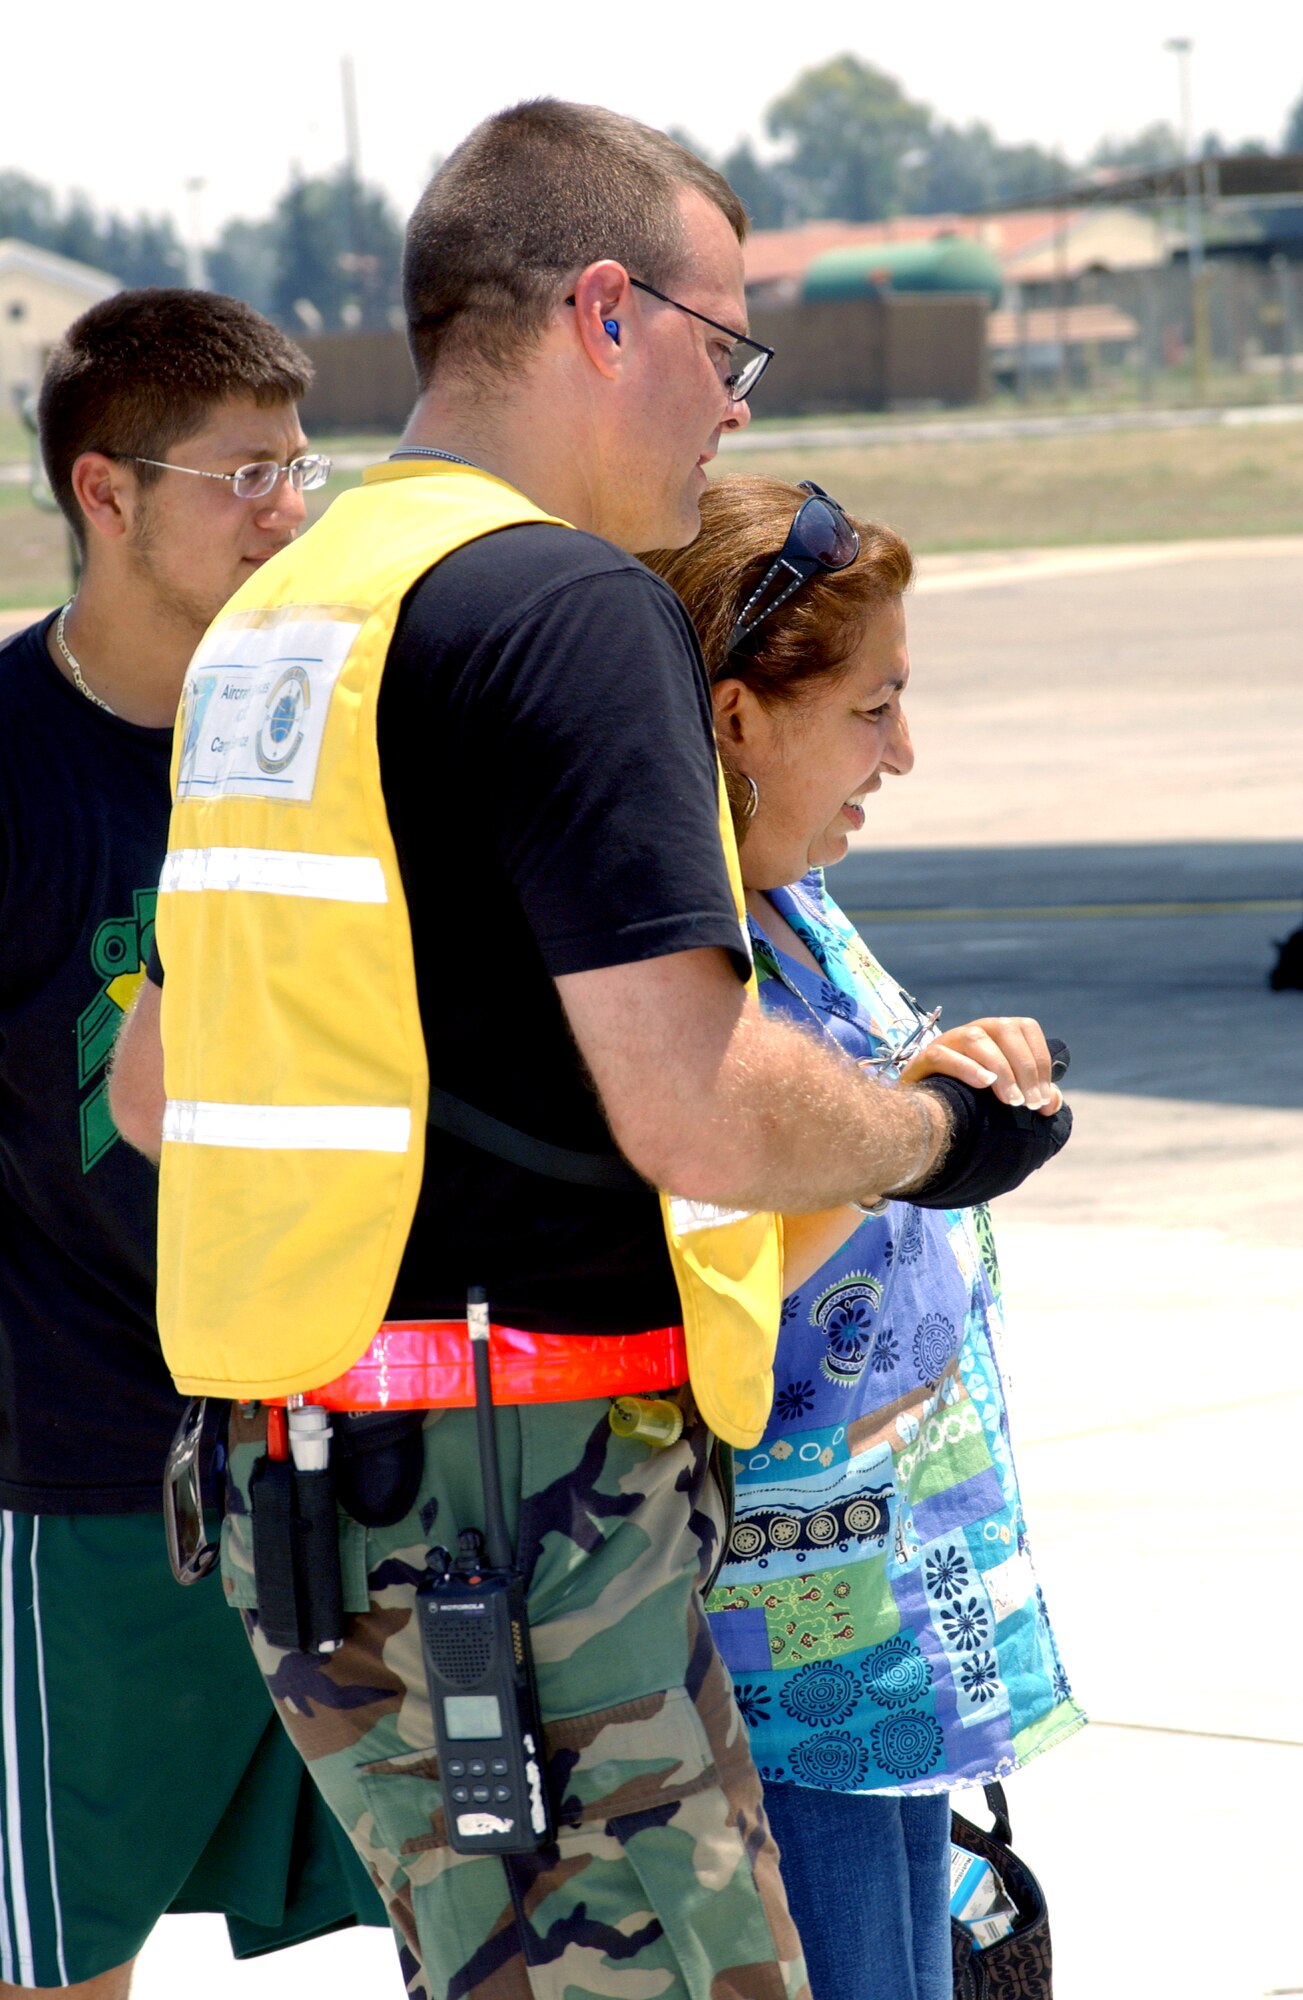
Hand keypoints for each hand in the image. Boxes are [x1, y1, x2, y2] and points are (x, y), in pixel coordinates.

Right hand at [901, 1015, 1062, 1115]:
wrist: (926, 1113)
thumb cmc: (972, 1100)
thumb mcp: (1005, 1095)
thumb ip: (1031, 1094)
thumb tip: (1054, 1101)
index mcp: (997, 1033)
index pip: (1026, 1028)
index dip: (1041, 1061)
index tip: (1044, 1099)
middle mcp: (974, 1030)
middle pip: (1005, 1029)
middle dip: (1024, 1067)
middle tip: (1029, 1104)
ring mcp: (947, 1042)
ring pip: (975, 1038)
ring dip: (1000, 1069)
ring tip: (1011, 1100)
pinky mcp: (924, 1060)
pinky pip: (943, 1055)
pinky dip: (966, 1067)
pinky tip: (984, 1084)